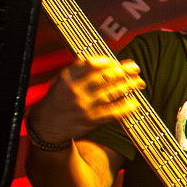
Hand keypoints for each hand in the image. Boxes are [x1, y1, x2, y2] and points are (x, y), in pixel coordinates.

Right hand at [29, 56, 143, 142]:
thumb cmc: (59, 100)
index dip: (109, 62)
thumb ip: (78, 70)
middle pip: (105, 78)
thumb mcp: (61, 81)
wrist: (47, 126)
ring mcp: (84, 106)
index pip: (92, 65)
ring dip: (129, 87)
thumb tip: (102, 59)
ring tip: (139, 83)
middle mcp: (75, 91)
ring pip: (111, 93)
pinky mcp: (91, 120)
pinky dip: (125, 107)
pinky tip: (135, 103)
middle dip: (124, 72)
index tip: (119, 62)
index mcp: (68, 78)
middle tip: (136, 69)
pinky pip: (112, 112)